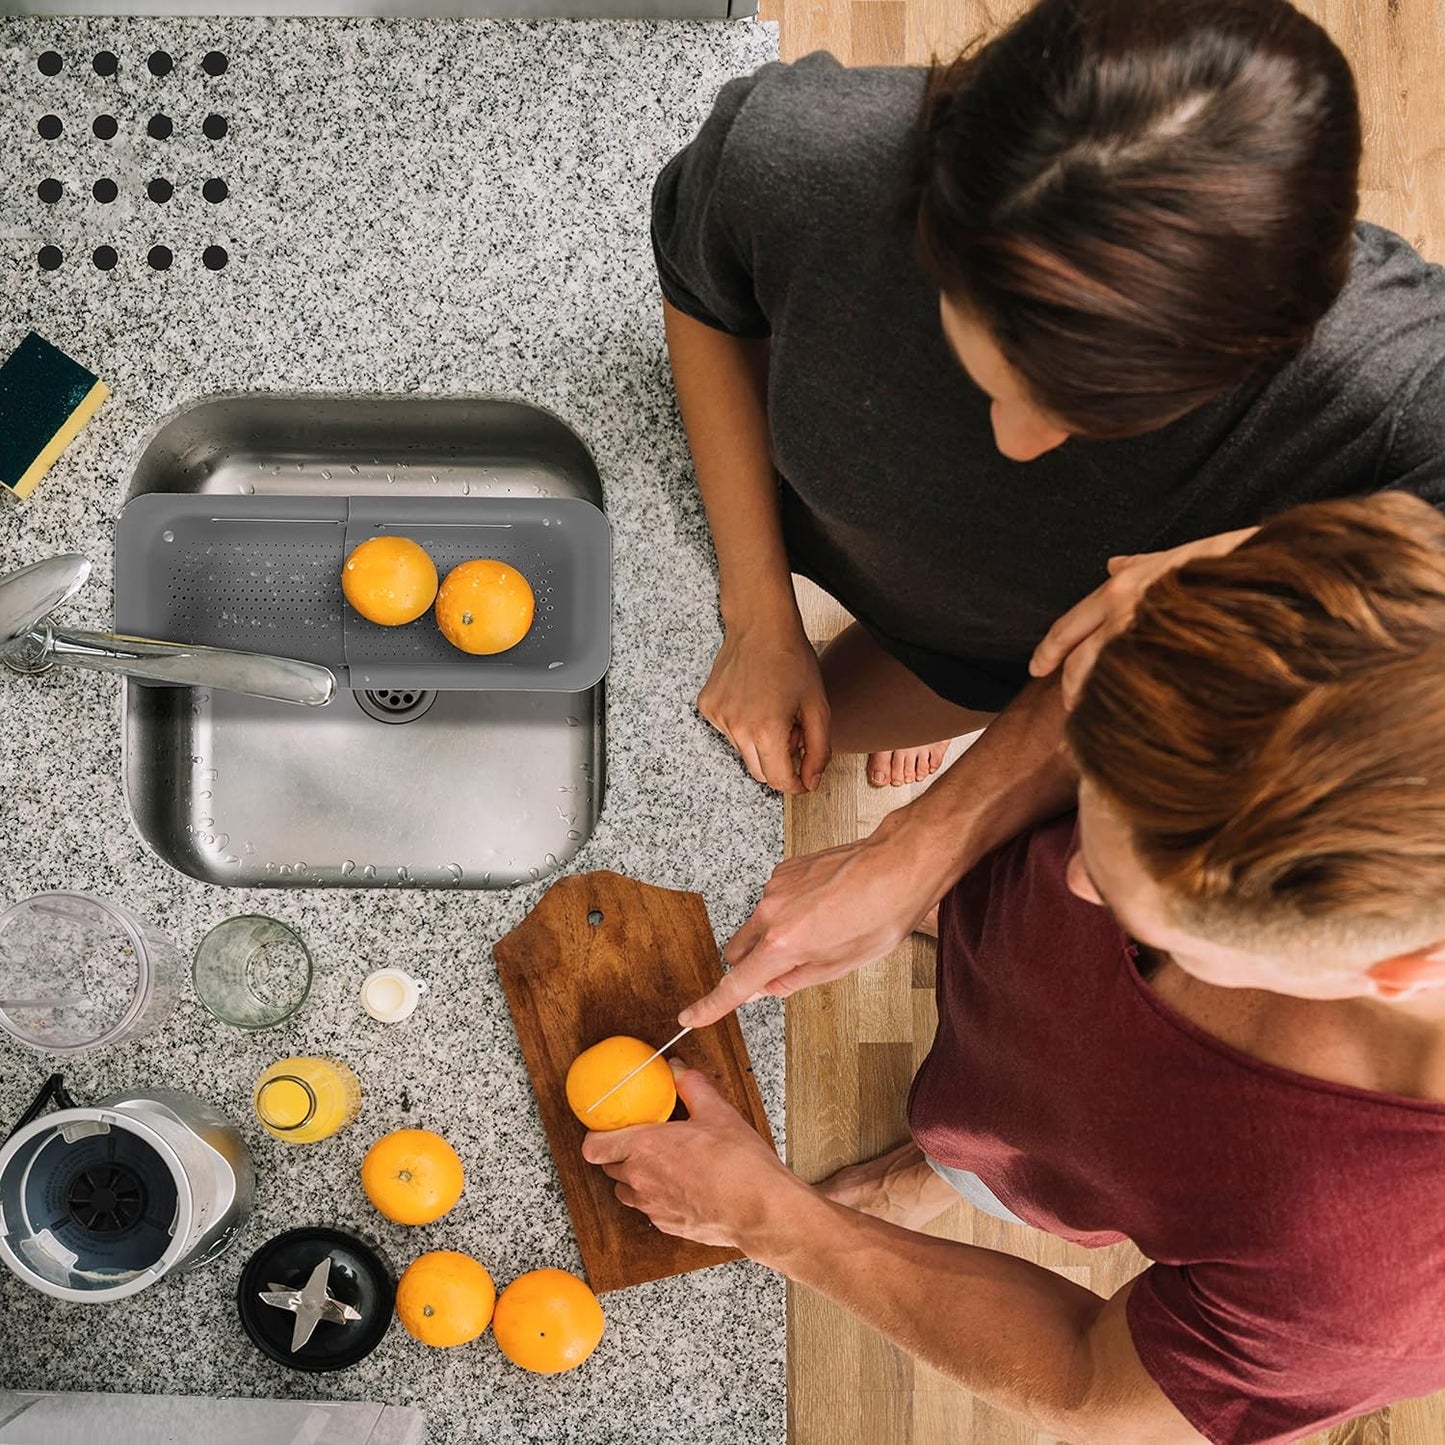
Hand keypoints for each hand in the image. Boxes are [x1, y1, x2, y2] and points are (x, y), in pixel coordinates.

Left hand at [582, 1065, 803, 1249]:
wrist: (761, 1210)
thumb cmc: (740, 1165)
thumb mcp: (717, 1112)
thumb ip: (691, 1086)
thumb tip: (678, 1070)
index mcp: (645, 1148)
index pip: (594, 1146)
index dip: (596, 1136)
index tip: (607, 1127)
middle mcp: (641, 1180)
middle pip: (609, 1166)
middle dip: (622, 1152)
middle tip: (646, 1138)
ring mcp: (652, 1206)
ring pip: (627, 1190)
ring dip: (636, 1176)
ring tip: (664, 1162)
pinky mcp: (667, 1225)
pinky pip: (649, 1208)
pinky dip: (657, 1196)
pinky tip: (683, 1184)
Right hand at [679, 816, 943, 1028]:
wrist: (898, 863)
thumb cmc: (883, 914)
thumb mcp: (843, 964)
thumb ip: (795, 979)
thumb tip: (764, 989)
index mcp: (784, 944)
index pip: (736, 984)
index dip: (711, 1005)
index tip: (691, 1016)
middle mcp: (770, 913)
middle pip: (737, 952)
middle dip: (752, 966)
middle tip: (789, 968)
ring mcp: (775, 886)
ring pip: (756, 925)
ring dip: (774, 936)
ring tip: (822, 930)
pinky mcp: (785, 869)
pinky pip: (773, 900)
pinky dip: (787, 911)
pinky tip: (822, 907)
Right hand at [698, 619, 830, 794]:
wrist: (761, 626)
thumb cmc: (793, 661)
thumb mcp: (818, 707)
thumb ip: (819, 751)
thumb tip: (810, 781)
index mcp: (767, 730)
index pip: (779, 781)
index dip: (796, 785)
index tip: (805, 781)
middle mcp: (737, 728)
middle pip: (759, 773)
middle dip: (780, 764)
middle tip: (794, 737)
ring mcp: (719, 716)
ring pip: (744, 752)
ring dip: (761, 744)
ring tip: (775, 711)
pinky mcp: (708, 706)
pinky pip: (729, 732)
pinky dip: (744, 726)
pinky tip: (755, 700)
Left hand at [1028, 526, 1258, 708]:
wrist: (1273, 574)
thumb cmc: (1226, 563)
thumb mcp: (1173, 557)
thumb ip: (1139, 565)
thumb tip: (1112, 564)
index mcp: (1120, 589)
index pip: (1068, 626)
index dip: (1049, 651)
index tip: (1037, 668)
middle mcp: (1124, 613)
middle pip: (1079, 664)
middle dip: (1071, 690)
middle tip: (1071, 709)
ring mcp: (1148, 640)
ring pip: (1105, 683)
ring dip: (1098, 705)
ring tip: (1100, 722)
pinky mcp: (1175, 663)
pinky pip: (1141, 696)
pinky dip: (1131, 711)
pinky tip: (1134, 724)